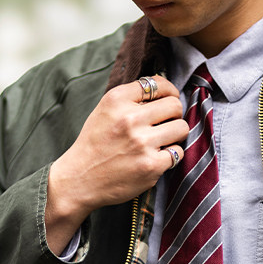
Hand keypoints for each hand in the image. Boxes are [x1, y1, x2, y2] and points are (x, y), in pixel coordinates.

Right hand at [45, 75, 188, 253]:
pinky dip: (172, 155)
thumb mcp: (104, 111)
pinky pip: (178, 152)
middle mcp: (130, 118)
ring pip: (181, 128)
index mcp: (117, 100)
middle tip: (168, 122)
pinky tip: (159, 157)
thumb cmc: (95, 145)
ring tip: (164, 140)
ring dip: (177, 134)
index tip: (170, 99)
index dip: (169, 91)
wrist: (80, 179)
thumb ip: (130, 99)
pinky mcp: (151, 165)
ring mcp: (142, 143)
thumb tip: (162, 91)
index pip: (157, 84)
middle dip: (175, 113)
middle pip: (174, 105)